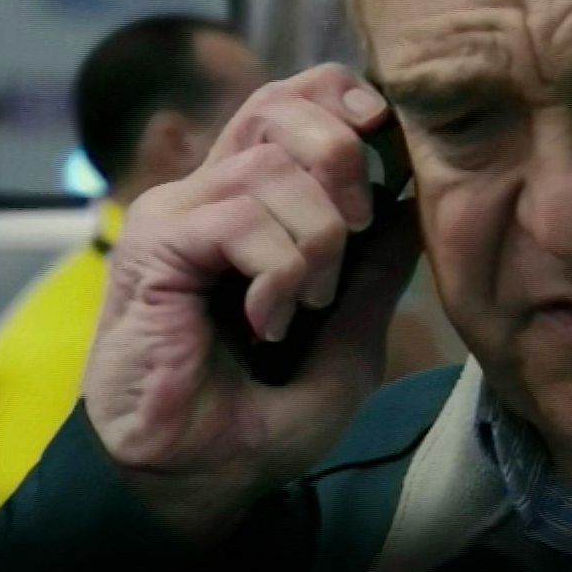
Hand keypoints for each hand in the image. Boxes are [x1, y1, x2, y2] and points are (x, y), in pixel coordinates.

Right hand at [82, 63, 422, 542]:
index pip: (291, 99)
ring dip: (316, 242)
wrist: (198, 473)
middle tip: (355, 236)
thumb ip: (377, 272)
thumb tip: (416, 201)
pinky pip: (240, 219)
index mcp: (252, 199)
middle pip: (282, 106)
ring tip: (303, 306)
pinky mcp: (155, 247)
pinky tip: (266, 321)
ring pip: (274, 168)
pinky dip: (278, 273)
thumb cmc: (263, 411)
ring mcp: (178, 213)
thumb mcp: (349, 338)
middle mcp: (209, 191)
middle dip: (344, 161)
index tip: (385, 139)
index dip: (341, 98)